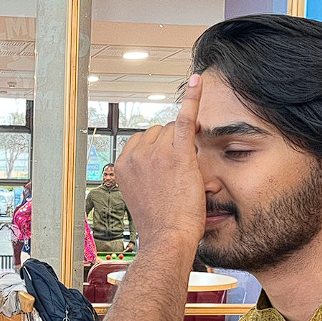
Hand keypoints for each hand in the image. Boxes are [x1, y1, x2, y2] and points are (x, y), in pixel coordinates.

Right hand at [115, 74, 204, 252]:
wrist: (167, 239)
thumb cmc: (159, 224)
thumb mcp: (142, 195)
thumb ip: (147, 173)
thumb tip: (162, 164)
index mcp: (122, 163)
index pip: (146, 139)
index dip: (161, 151)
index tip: (166, 168)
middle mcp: (136, 154)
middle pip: (161, 131)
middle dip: (173, 146)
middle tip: (178, 176)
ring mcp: (156, 153)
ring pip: (175, 130)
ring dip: (185, 145)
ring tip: (186, 174)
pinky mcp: (179, 154)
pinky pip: (186, 118)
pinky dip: (193, 98)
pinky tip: (199, 81)